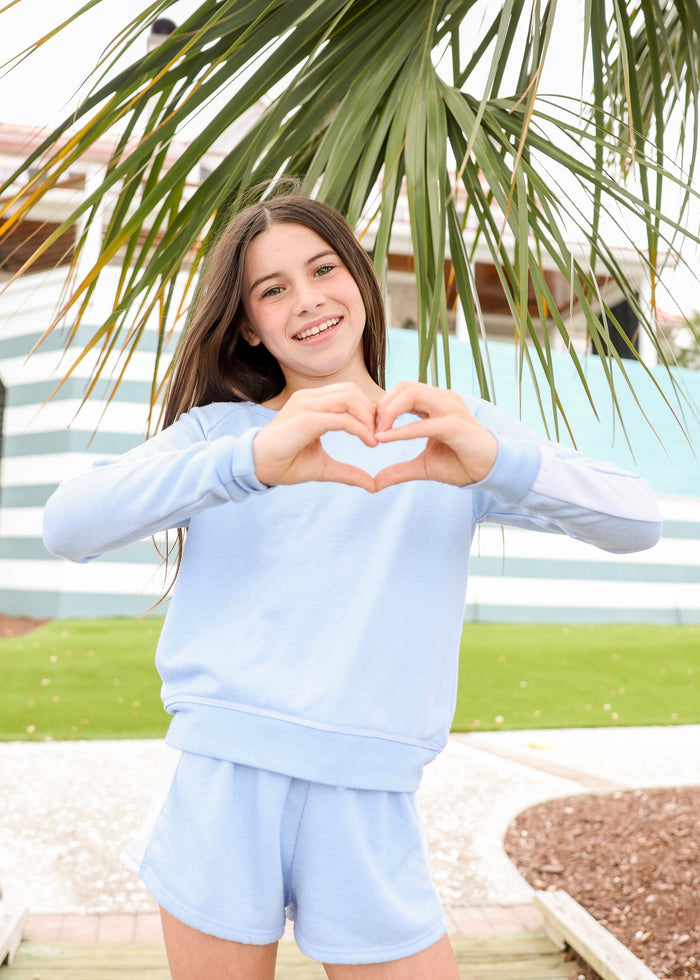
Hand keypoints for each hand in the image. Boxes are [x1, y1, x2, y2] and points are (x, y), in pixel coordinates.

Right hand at [252, 383, 377, 492]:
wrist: (258, 467)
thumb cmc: (286, 463)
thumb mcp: (324, 467)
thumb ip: (347, 471)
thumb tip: (371, 485)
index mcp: (312, 402)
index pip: (348, 393)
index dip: (368, 409)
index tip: (379, 432)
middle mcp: (309, 398)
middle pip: (352, 391)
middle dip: (372, 411)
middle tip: (381, 434)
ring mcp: (307, 405)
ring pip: (350, 399)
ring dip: (368, 418)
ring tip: (375, 439)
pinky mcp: (307, 419)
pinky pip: (342, 419)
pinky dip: (360, 429)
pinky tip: (369, 443)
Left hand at [373, 381, 497, 490]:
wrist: (490, 470)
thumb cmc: (460, 462)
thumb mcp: (423, 466)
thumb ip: (399, 470)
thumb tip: (374, 483)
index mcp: (435, 402)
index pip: (402, 390)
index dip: (382, 405)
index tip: (370, 428)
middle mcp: (442, 399)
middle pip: (404, 387)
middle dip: (382, 405)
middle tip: (370, 429)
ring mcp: (450, 408)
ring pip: (411, 395)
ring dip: (389, 412)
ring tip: (377, 433)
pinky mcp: (455, 425)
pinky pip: (423, 424)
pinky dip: (401, 431)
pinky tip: (384, 439)